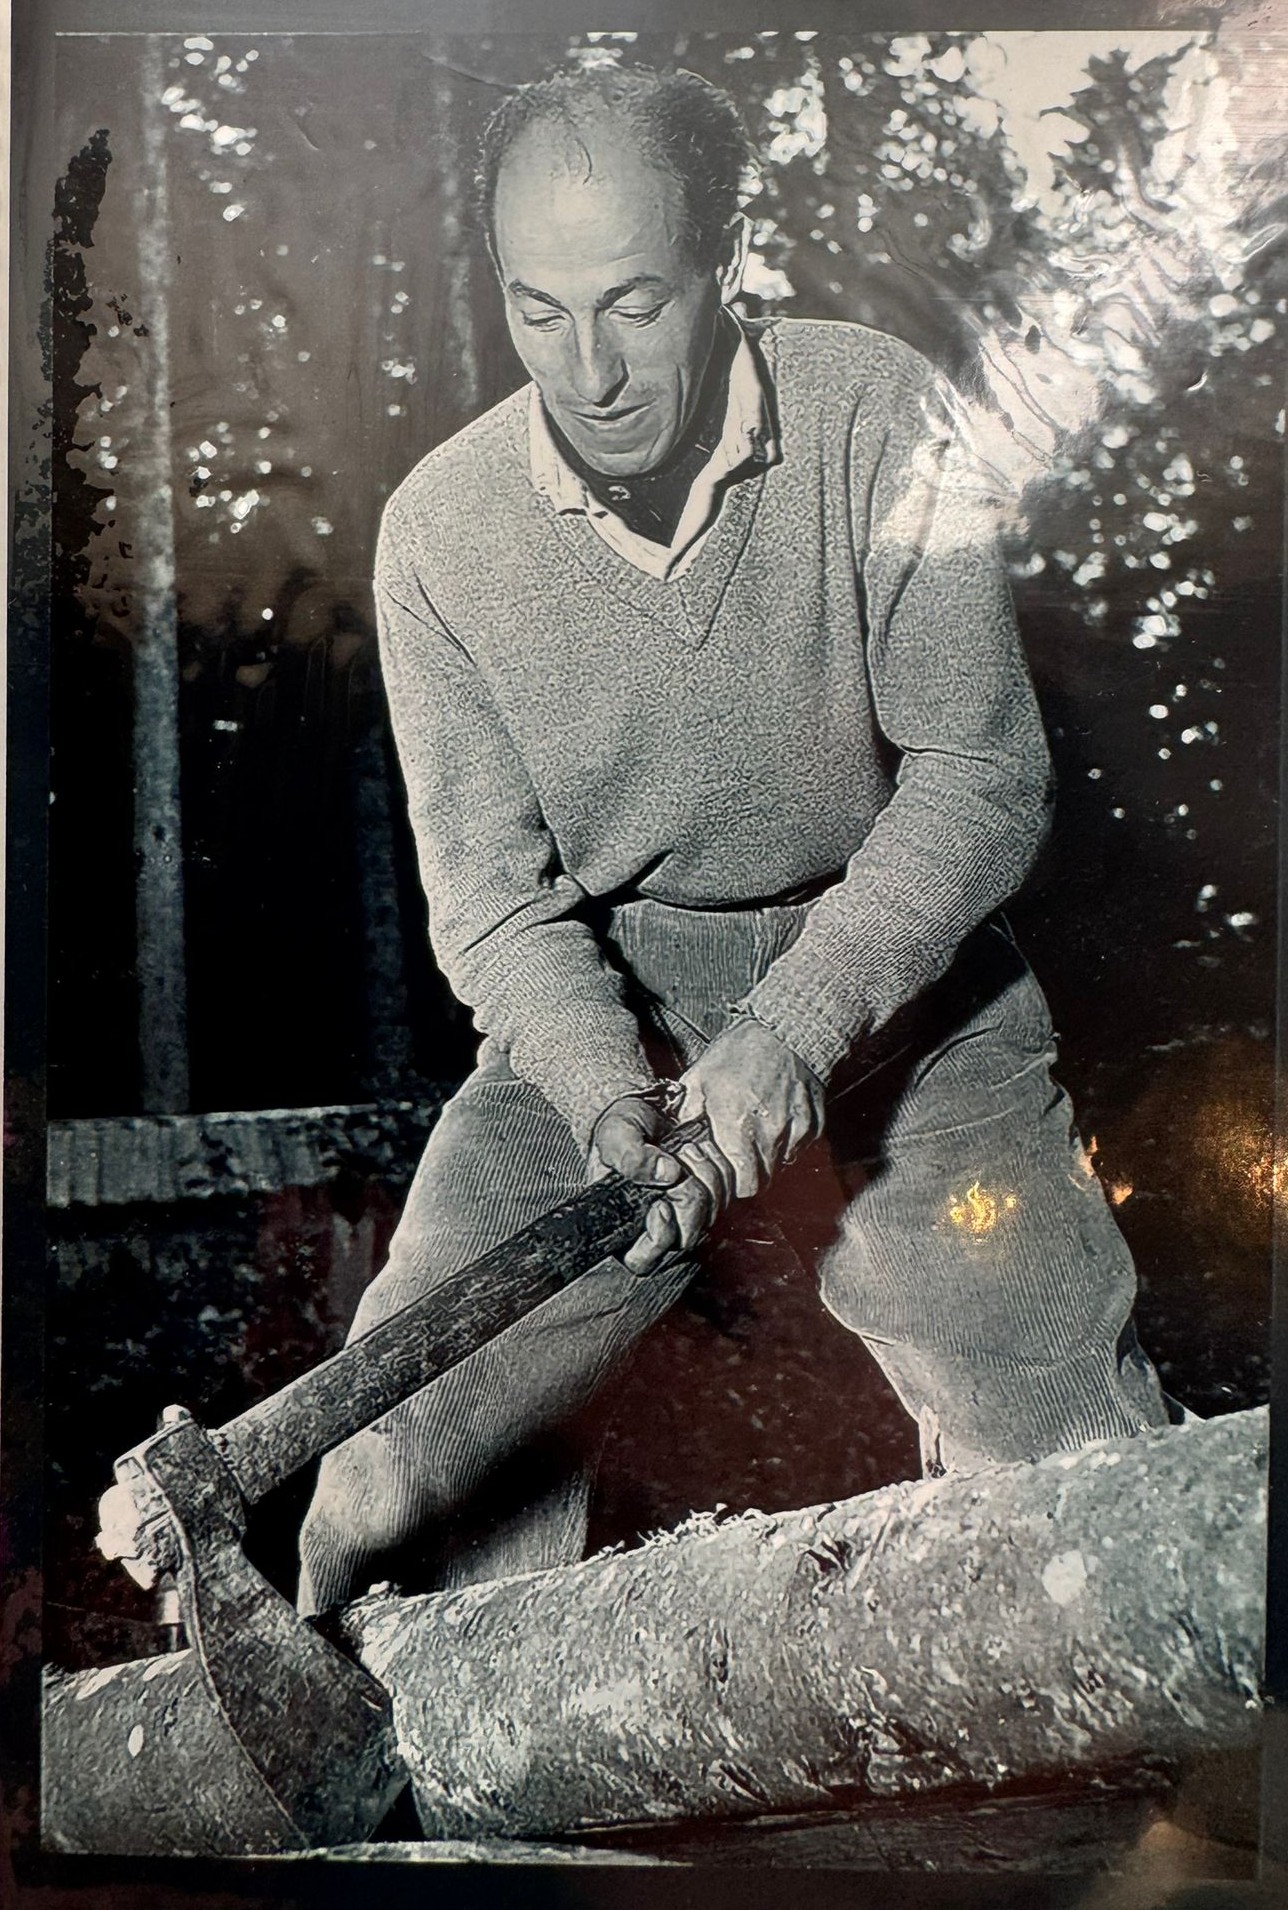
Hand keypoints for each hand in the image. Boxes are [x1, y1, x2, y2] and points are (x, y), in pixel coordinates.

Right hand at [589, 1094, 733, 1274]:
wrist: (655, 1108)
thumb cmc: (626, 1128)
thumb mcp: (616, 1134)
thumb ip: (630, 1156)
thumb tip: (666, 1174)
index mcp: (627, 1224)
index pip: (642, 1259)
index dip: (658, 1238)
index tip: (662, 1206)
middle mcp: (661, 1225)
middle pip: (686, 1237)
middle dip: (686, 1195)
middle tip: (676, 1164)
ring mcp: (691, 1212)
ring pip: (712, 1214)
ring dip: (704, 1174)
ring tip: (685, 1148)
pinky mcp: (715, 1195)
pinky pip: (731, 1193)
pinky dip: (721, 1166)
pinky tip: (704, 1148)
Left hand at [678, 1017, 824, 1200]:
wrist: (783, 1029)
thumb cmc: (739, 1051)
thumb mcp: (700, 1077)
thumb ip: (686, 1113)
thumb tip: (673, 1137)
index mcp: (737, 1125)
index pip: (743, 1184)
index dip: (734, 1184)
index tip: (727, 1171)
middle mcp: (770, 1132)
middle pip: (764, 1179)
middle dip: (750, 1173)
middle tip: (739, 1154)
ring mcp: (796, 1127)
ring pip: (783, 1162)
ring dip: (769, 1155)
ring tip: (757, 1131)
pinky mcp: (813, 1120)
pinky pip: (801, 1144)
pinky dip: (790, 1139)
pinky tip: (776, 1118)